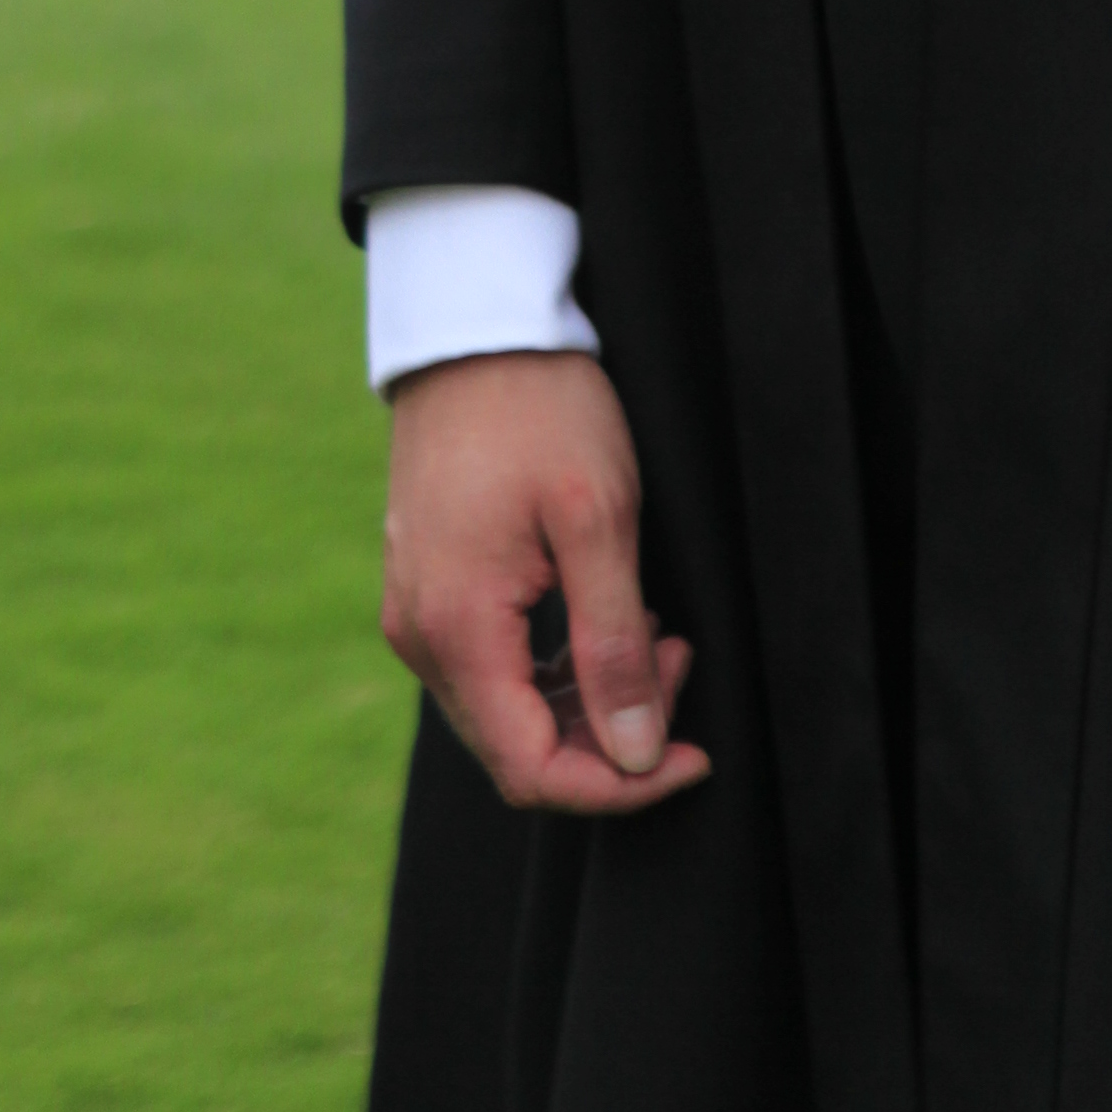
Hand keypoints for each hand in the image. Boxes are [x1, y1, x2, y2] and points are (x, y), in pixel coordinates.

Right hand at [380, 350, 710, 819]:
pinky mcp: (433, 587)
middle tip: (681, 659)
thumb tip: (633, 757)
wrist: (477, 325)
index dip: (617, 786)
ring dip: (592, 696)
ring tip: (658, 631)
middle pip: (519, 750)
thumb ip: (612, 646)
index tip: (692, 755)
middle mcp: (421, 636)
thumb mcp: (598, 519)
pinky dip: (560, 663)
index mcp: (456, 629)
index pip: (531, 771)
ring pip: (511, 711)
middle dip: (613, 733)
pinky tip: (611, 614)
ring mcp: (420, 612)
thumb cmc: (541, 408)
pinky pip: (496, 666)